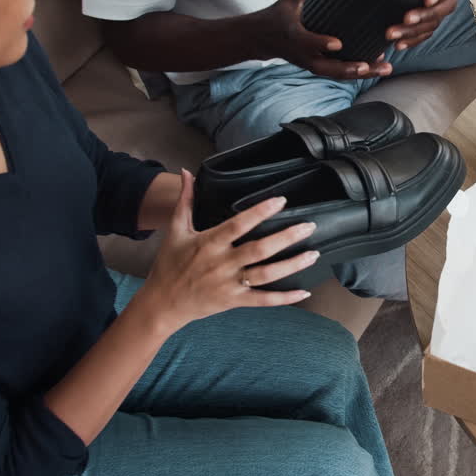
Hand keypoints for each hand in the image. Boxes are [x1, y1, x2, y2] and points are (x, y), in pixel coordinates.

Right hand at [141, 170, 320, 332]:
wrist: (161, 304)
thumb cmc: (169, 264)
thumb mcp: (175, 230)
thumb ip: (185, 200)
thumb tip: (187, 172)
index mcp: (209, 243)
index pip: (238, 224)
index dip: (260, 212)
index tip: (281, 200)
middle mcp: (222, 264)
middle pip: (259, 250)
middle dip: (286, 238)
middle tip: (309, 226)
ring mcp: (230, 284)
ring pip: (266, 275)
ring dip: (292, 265)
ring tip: (313, 253)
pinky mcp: (234, 301)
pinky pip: (263, 300)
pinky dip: (284, 298)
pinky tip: (304, 292)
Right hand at [260, 0, 391, 79]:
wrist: (262, 39)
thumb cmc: (279, 14)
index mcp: (293, 35)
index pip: (307, 42)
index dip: (321, 43)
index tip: (338, 44)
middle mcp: (303, 55)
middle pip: (327, 67)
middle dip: (351, 68)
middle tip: (371, 65)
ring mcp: (310, 64)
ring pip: (336, 74)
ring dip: (361, 73)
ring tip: (386, 68)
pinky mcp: (316, 67)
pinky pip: (338, 73)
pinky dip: (357, 72)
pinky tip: (377, 66)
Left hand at [377, 0, 466, 51]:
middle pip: (443, 7)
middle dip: (423, 16)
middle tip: (402, 20)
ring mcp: (445, 1)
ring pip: (435, 22)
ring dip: (415, 32)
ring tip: (393, 37)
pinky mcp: (435, 12)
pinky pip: (429, 30)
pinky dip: (416, 40)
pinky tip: (399, 47)